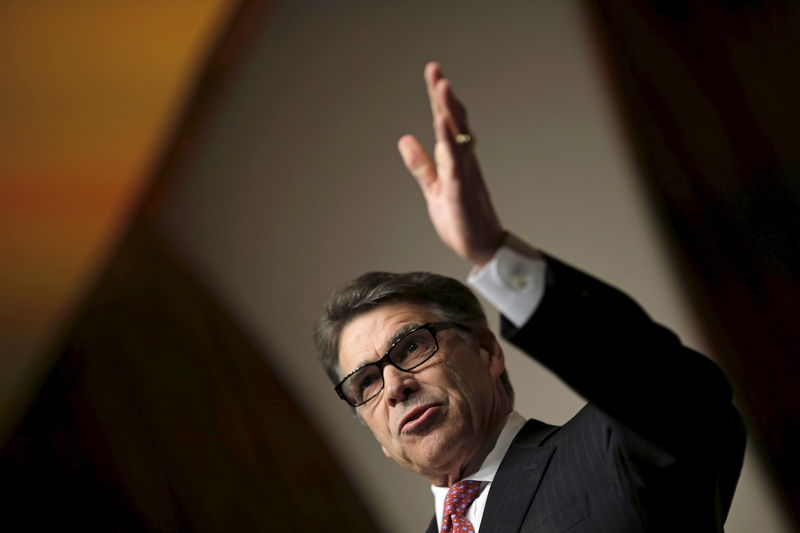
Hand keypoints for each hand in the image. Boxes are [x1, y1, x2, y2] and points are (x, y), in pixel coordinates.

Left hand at [398, 62, 505, 267]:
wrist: (482, 247)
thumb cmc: (461, 218)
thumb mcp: (434, 188)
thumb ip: (421, 164)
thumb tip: (405, 139)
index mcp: (454, 158)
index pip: (444, 122)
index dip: (437, 97)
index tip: (433, 71)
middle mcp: (463, 160)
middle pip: (454, 121)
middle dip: (444, 95)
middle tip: (435, 70)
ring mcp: (464, 173)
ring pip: (458, 136)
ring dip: (449, 111)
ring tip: (442, 87)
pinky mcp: (462, 189)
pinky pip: (456, 162)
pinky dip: (449, 142)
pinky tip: (442, 125)